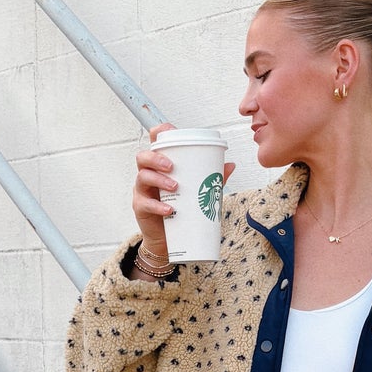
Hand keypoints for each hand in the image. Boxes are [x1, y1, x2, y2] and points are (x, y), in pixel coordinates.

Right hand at [133, 123, 234, 259]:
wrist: (169, 239)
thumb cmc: (182, 209)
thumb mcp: (198, 191)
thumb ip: (212, 178)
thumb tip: (230, 165)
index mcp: (160, 165)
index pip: (155, 143)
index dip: (158, 133)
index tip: (169, 132)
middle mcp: (148, 174)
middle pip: (143, 157)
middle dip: (156, 158)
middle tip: (172, 166)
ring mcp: (142, 191)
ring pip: (142, 177)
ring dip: (159, 180)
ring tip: (175, 187)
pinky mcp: (140, 208)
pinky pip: (144, 203)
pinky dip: (157, 206)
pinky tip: (169, 209)